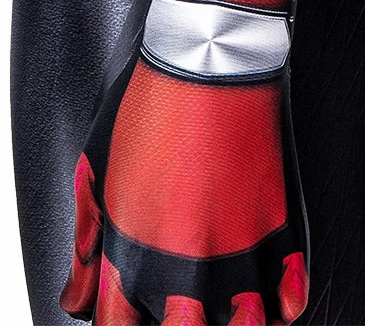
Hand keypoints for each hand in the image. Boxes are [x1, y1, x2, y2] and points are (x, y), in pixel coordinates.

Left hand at [60, 57, 307, 323]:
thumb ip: (87, 244)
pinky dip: (280, 308)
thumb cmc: (149, 110)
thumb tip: (75, 299)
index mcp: (131, 256)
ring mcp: (235, 254)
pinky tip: (266, 300)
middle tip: (178, 313)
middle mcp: (183, 268)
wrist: (206, 63)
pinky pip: (289, 302)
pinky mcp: (276, 230)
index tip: (133, 318)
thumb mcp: (96, 174)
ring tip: (223, 311)